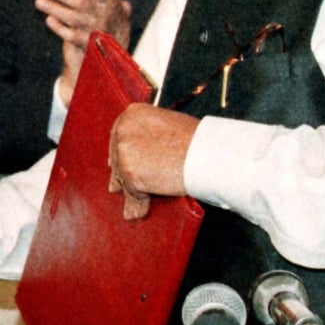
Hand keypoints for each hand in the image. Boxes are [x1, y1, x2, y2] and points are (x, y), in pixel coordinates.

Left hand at [36, 0, 131, 104]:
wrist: (116, 45)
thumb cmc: (108, 12)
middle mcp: (102, 14)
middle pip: (81, 3)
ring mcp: (93, 29)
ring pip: (73, 19)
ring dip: (55, 9)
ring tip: (39, 1)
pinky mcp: (85, 43)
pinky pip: (71, 36)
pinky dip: (60, 28)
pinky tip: (49, 20)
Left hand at [108, 103, 198, 218]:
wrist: (208, 153)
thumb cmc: (196, 141)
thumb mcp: (167, 127)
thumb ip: (148, 138)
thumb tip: (135, 158)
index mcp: (133, 114)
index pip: (119, 135)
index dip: (119, 153)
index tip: (117, 164)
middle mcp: (124, 129)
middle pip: (117, 156)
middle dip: (119, 173)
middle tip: (116, 187)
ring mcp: (125, 152)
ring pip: (123, 177)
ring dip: (130, 192)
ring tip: (135, 205)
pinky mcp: (131, 174)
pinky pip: (132, 193)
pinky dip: (136, 204)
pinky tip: (139, 211)